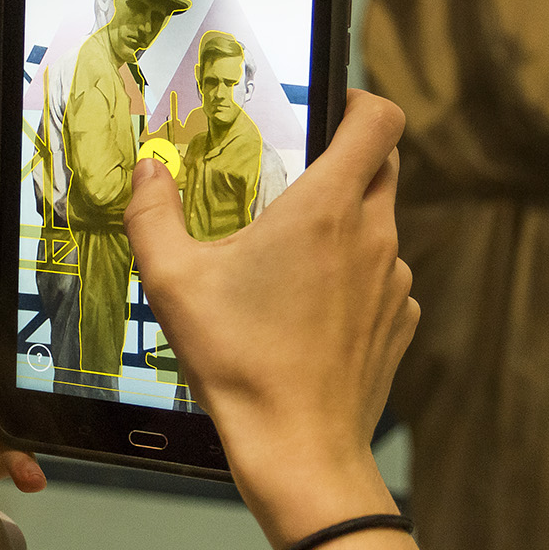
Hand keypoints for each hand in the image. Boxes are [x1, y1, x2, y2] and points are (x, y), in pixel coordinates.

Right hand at [124, 90, 419, 549]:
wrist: (299, 449)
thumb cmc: (239, 362)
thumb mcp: (174, 281)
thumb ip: (153, 213)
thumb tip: (148, 170)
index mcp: (327, 208)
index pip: (378, 118)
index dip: (359, 101)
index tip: (330, 107)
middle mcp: (373, 235)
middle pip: (382, 165)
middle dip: (345, 159)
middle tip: (293, 181)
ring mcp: (395, 280)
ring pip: (379, 225)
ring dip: (344, 226)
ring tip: (288, 261)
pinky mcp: (400, 321)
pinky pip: (382, 278)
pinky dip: (353, 279)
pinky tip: (308, 312)